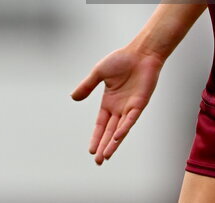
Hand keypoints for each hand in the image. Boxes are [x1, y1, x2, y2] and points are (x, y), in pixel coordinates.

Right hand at [71, 45, 163, 164]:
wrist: (141, 52)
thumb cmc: (122, 60)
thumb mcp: (98, 73)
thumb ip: (87, 86)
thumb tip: (73, 97)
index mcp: (109, 102)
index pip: (101, 124)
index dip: (96, 137)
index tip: (90, 151)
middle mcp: (119, 108)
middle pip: (109, 132)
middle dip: (104, 147)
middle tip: (98, 162)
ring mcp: (130, 107)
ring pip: (120, 130)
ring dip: (113, 143)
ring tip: (106, 156)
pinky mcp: (139, 104)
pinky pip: (130, 119)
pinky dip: (124, 128)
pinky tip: (116, 137)